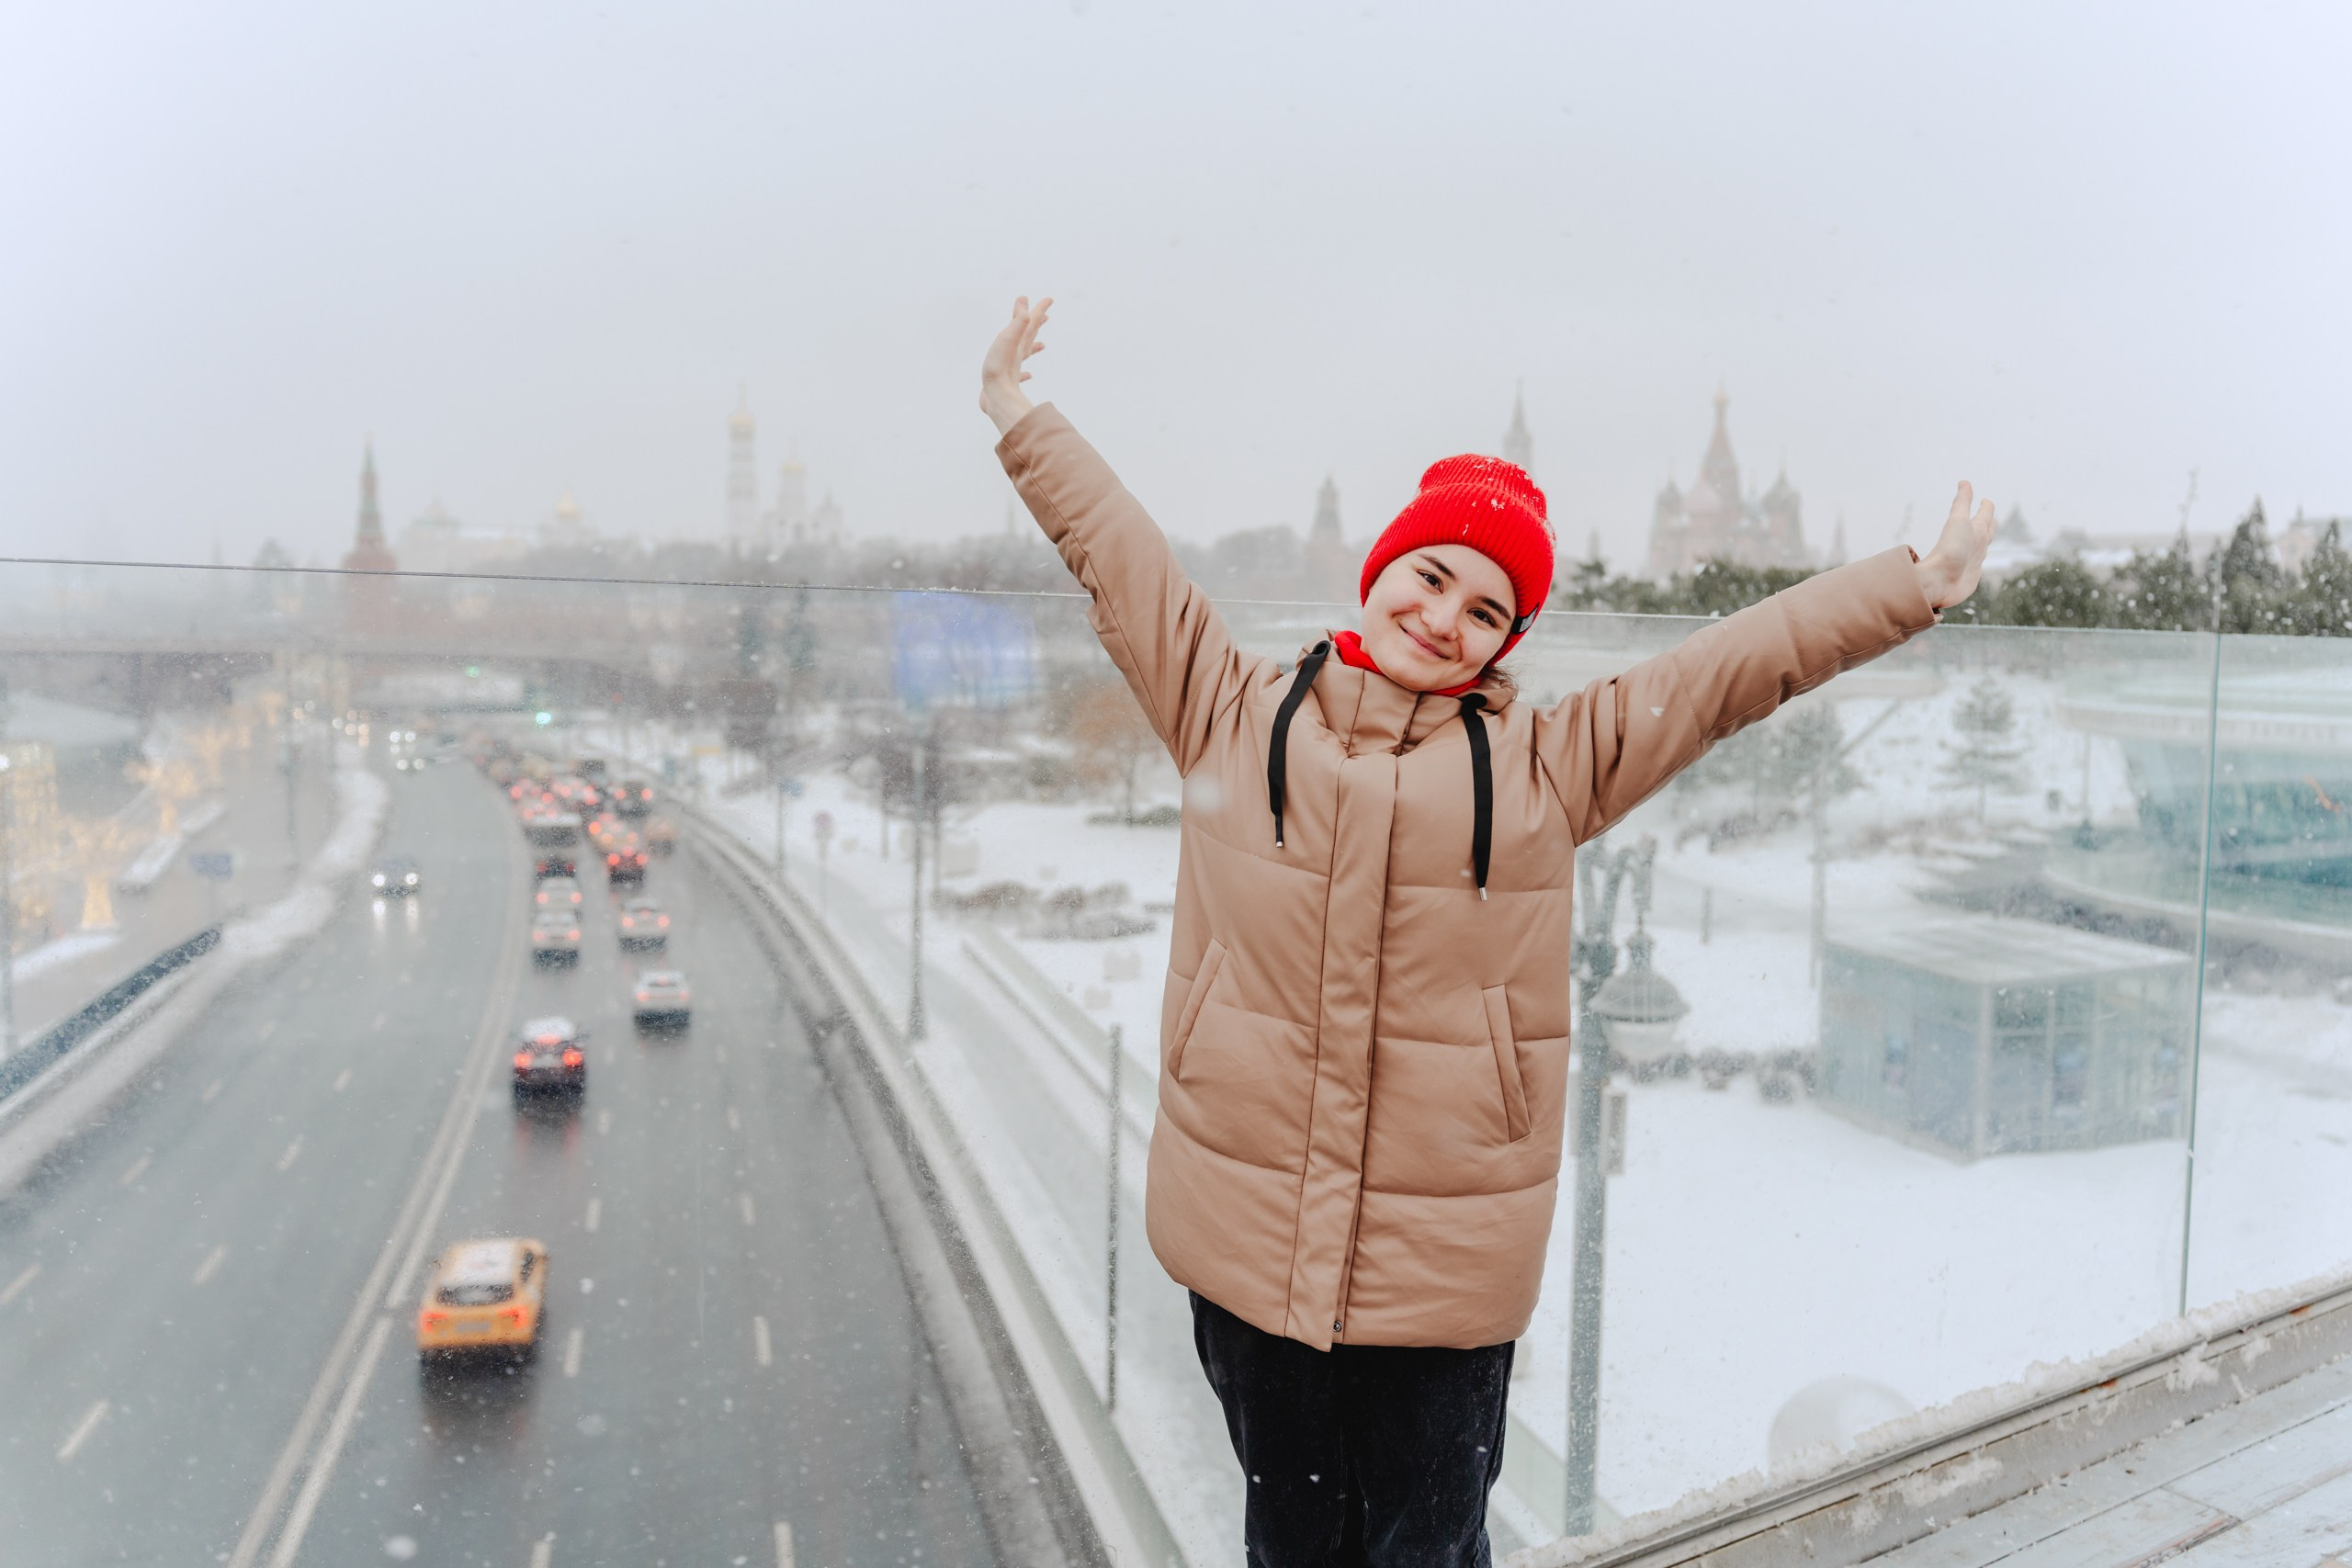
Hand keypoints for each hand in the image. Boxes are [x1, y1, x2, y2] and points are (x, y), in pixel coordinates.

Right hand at [980, 294, 1052, 434]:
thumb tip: (1024, 300)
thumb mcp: (1008, 338)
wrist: (997, 397)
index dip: (1039, 309)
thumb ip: (1018, 320)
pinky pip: (1018, 375)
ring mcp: (1013, 368)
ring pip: (1026, 354)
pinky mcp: (1007, 381)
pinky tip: (1029, 375)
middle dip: (1037, 324)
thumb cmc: (1000, 367)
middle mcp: (1019, 354)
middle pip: (1030, 336)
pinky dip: (1025, 373)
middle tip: (1046, 316)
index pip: (1031, 322)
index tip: (1049, 300)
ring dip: (1033, 347)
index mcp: (1019, 342)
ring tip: (1042, 345)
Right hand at [1915, 481, 1996, 609]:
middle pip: (1989, 532)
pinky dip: (1972, 563)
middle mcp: (1981, 548)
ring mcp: (1975, 565)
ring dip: (1982, 543)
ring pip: (1983, 551)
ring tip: (1979, 539)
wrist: (1944, 581)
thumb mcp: (1956, 520)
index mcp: (1980, 533)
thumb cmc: (1952, 550)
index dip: (1986, 506)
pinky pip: (1973, 568)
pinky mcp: (1967, 579)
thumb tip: (1964, 482)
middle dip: (1990, 523)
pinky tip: (1968, 565)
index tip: (1986, 501)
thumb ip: (1961, 502)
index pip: (1986, 515)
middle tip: (1988, 517)